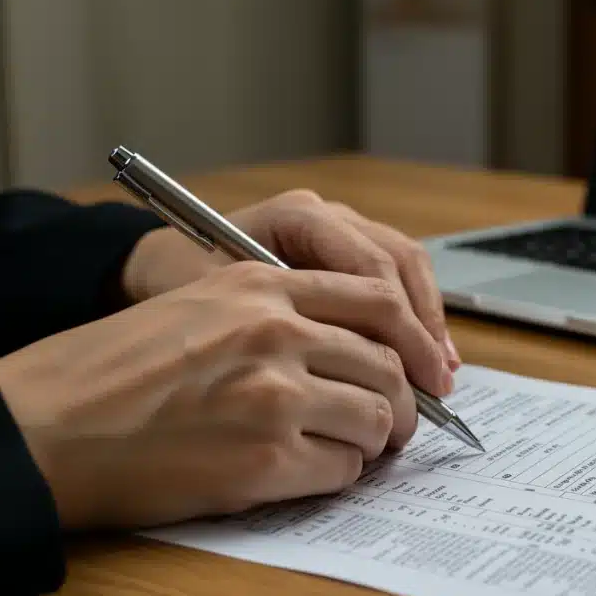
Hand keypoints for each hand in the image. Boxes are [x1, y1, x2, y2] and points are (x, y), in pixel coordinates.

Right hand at [0, 262, 452, 529]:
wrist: (49, 423)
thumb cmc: (111, 369)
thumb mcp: (198, 305)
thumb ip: (276, 309)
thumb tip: (353, 344)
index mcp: (261, 284)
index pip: (377, 297)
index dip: (414, 337)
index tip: (426, 366)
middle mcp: (276, 330)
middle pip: (388, 363)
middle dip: (403, 399)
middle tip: (395, 422)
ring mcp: (274, 395)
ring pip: (376, 417)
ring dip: (373, 439)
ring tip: (353, 449)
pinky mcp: (264, 459)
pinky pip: (343, 467)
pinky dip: (341, 473)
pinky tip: (313, 471)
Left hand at [121, 189, 460, 371]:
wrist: (156, 267)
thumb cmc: (178, 290)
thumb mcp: (220, 312)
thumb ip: (285, 334)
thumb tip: (351, 380)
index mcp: (298, 215)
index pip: (372, 267)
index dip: (404, 325)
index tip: (418, 375)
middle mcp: (327, 214)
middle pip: (400, 262)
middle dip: (424, 325)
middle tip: (437, 381)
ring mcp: (339, 228)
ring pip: (406, 267)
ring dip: (426, 321)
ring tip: (440, 374)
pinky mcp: (343, 251)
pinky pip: (391, 278)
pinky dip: (411, 318)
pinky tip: (422, 359)